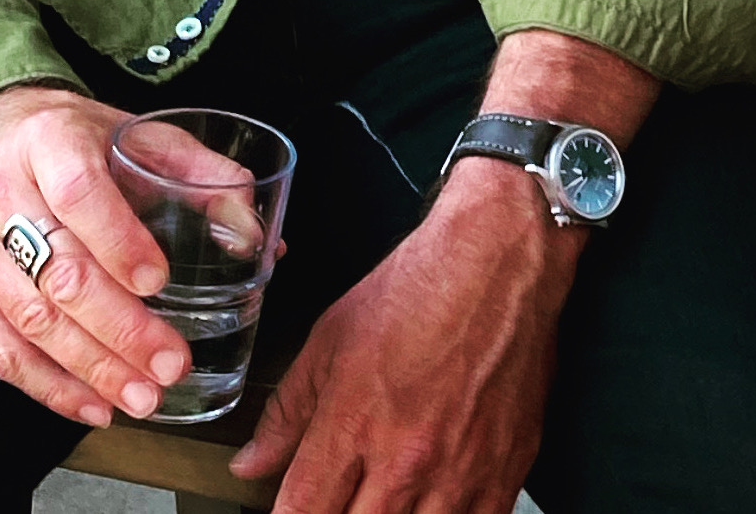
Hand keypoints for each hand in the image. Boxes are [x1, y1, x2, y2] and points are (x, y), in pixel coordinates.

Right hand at [0, 85, 223, 428]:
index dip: (119, 242)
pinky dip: (48, 386)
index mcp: (46, 138)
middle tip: (169, 364)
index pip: (78, 194)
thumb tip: (256, 236)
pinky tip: (92, 404)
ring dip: (90, 368)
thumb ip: (201, 175)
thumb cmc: (70, 137)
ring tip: (141, 397)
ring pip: (30, 319)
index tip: (159, 282)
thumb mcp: (134, 132)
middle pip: (59, 272)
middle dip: (119, 329)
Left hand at [231, 159, 579, 512]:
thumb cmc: (416, 291)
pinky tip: (429, 501)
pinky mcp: (503, 480)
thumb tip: (251, 464)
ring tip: (383, 496)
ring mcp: (458, 478)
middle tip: (340, 495)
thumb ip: (288, 411)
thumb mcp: (330, 339)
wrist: (497, 266)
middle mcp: (404, 462)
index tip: (292, 511)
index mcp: (353, 424)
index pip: (301, 512)